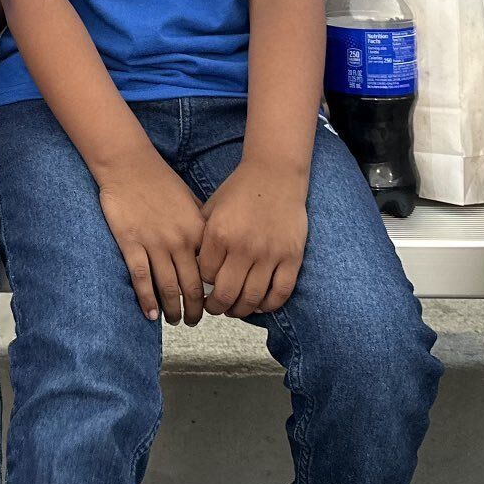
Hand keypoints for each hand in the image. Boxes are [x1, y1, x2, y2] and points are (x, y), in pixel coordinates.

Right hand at [97, 156, 206, 324]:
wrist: (129, 165)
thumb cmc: (161, 181)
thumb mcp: (191, 201)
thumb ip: (202, 226)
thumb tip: (212, 251)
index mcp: (197, 231)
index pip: (210, 272)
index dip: (212, 293)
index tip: (211, 305)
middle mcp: (179, 241)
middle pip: (191, 286)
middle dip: (195, 309)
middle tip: (194, 321)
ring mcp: (154, 244)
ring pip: (167, 287)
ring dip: (172, 309)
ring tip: (175, 321)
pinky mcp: (131, 244)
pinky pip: (141, 278)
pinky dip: (147, 299)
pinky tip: (151, 314)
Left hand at [199, 158, 306, 317]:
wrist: (275, 173)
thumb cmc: (239, 190)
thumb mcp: (211, 208)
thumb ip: (200, 237)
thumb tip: (190, 268)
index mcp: (219, 234)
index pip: (205, 276)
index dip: (202, 283)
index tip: (203, 285)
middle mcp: (243, 247)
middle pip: (226, 294)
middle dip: (216, 307)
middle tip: (215, 307)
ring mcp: (270, 253)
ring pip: (252, 299)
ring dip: (240, 310)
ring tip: (234, 309)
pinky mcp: (292, 256)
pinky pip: (280, 292)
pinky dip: (269, 305)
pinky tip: (260, 304)